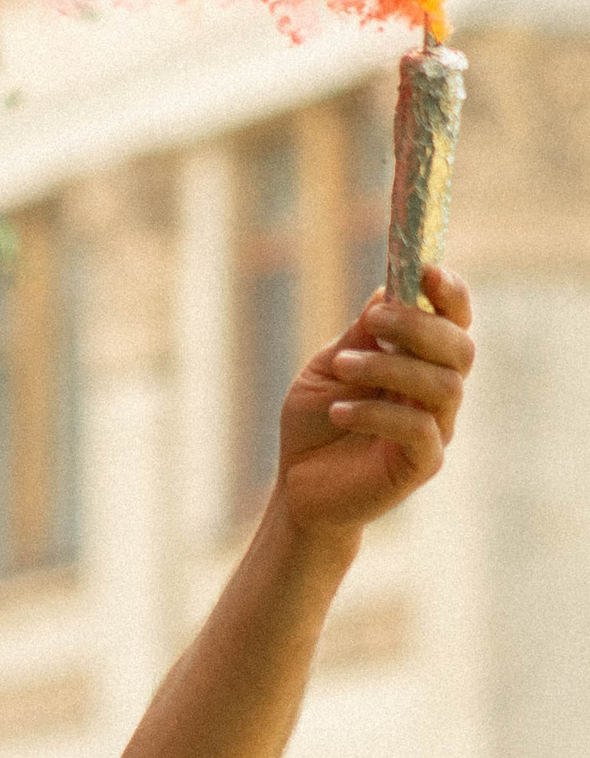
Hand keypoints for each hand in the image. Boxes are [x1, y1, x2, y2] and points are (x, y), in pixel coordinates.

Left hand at [274, 266, 473, 541]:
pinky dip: (377, 413)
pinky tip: (338, 411)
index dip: (451, 295)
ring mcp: (435, 430)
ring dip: (390, 367)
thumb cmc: (315, 423)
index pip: (454, 323)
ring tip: (342, 366)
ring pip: (442, 386)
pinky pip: (419, 431)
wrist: (297, 487)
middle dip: (420, 326)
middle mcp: (436, 394)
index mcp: (420, 362)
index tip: (427, 270)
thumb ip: (359, 336)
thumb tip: (388, 290)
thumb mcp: (328, 368)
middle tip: (374, 318)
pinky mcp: (421, 465)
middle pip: (459, 349)